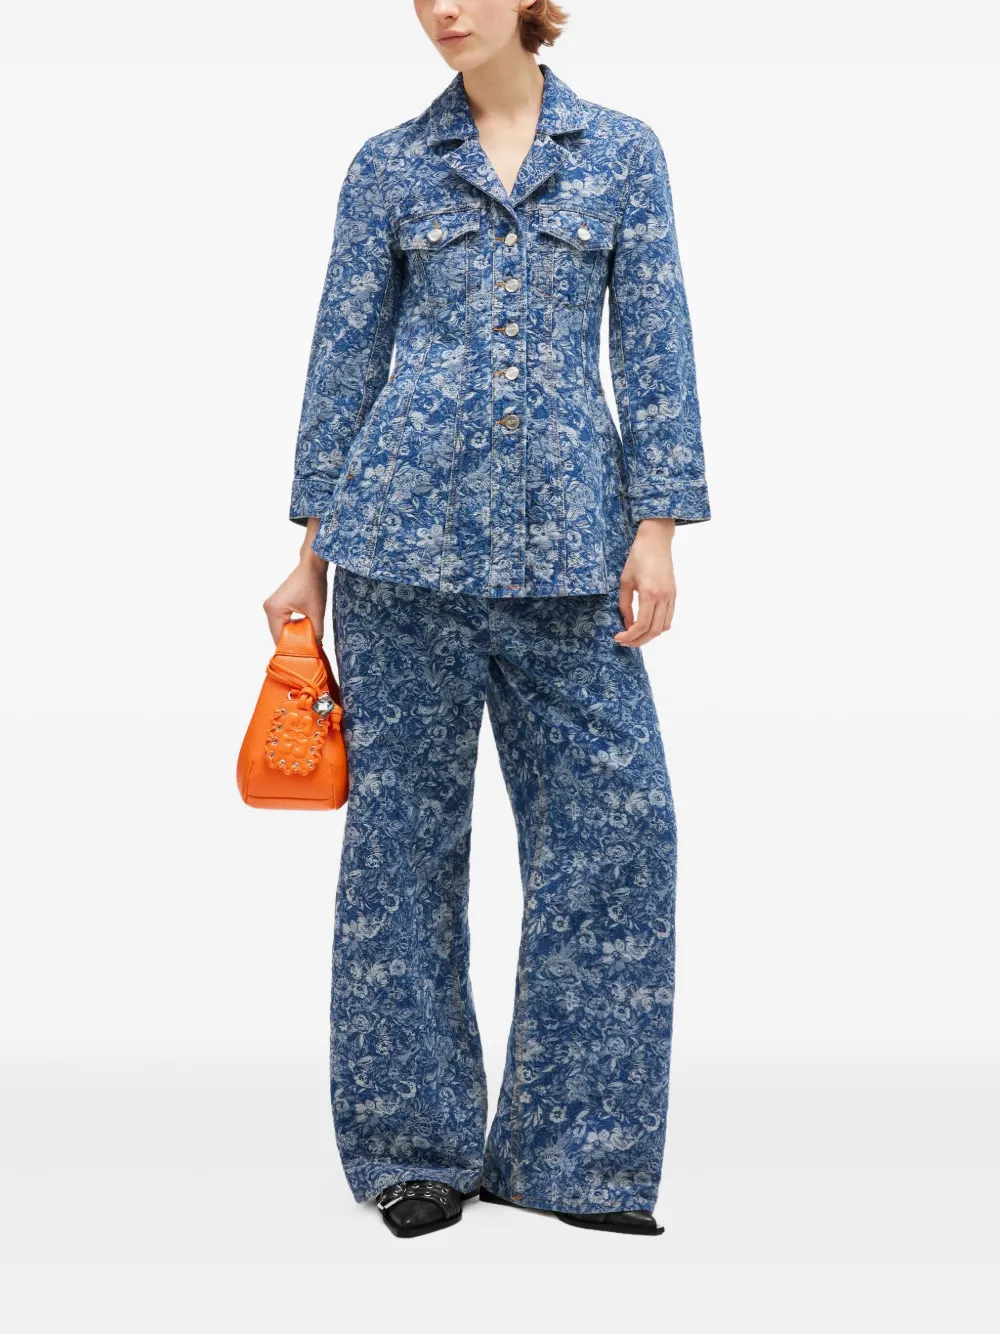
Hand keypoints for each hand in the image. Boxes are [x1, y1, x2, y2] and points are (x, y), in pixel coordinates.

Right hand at [263, 521, 328, 644]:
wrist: (312, 565)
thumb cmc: (314, 585)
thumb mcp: (317, 613)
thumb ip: (316, 633)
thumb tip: (315, 649)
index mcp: (274, 610)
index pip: (279, 638)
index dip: (291, 649)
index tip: (303, 657)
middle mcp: (268, 608)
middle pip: (278, 634)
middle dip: (292, 642)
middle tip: (306, 650)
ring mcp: (271, 605)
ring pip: (280, 628)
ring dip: (292, 634)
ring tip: (306, 641)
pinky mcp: (276, 603)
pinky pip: (281, 621)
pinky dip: (291, 626)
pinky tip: (302, 630)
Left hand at [614, 517, 676, 647]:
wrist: (656, 541)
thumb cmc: (637, 558)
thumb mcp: (624, 582)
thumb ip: (625, 605)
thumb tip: (626, 624)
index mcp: (649, 593)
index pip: (641, 625)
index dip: (629, 636)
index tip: (618, 638)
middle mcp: (663, 598)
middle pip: (654, 631)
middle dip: (638, 641)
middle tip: (624, 642)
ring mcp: (671, 597)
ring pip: (663, 627)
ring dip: (649, 636)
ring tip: (635, 635)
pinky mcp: (673, 595)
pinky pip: (668, 618)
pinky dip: (658, 626)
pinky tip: (645, 625)